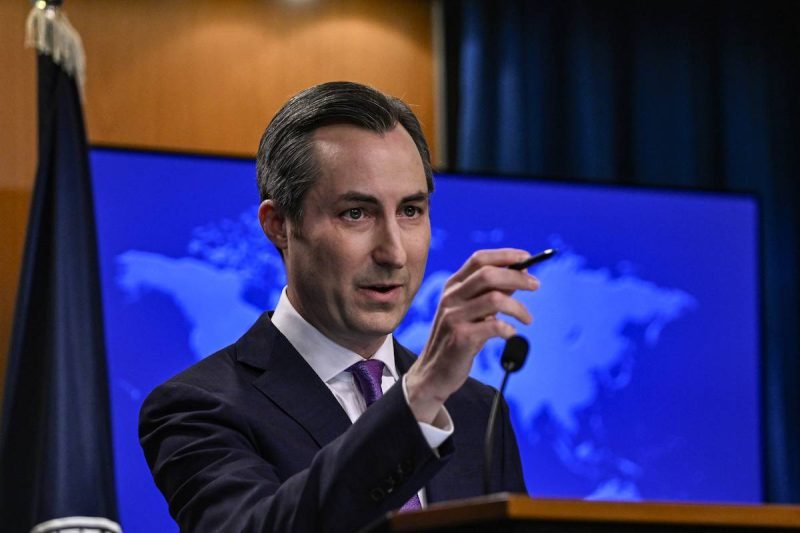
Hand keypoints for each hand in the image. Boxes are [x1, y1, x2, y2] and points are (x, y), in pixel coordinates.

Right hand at [405, 249, 539, 422]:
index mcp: (452, 286)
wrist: (433, 373)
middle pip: (489, 274)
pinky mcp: (461, 338)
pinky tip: (511, 334)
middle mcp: (451, 298)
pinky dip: (509, 329)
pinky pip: (494, 326)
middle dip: (517, 277)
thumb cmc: (457, 340)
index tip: (527, 257)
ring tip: (528, 319)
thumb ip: (490, 293)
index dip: (505, 255)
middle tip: (536, 285)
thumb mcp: (469, 312)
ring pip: (495, 299)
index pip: (479, 259)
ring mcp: (454, 317)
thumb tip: (518, 275)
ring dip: (518, 308)